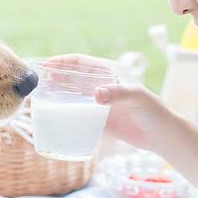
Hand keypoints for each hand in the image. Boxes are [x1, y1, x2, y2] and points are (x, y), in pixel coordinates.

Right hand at [43, 54, 174, 152]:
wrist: (160, 135)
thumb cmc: (153, 111)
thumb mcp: (137, 97)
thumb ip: (117, 94)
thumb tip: (96, 95)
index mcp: (110, 72)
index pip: (81, 62)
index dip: (62, 62)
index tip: (46, 66)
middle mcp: (102, 84)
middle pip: (72, 77)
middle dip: (54, 77)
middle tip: (36, 83)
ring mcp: (99, 102)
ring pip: (72, 95)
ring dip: (57, 95)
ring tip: (39, 99)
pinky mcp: (99, 118)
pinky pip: (78, 113)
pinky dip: (65, 113)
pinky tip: (53, 117)